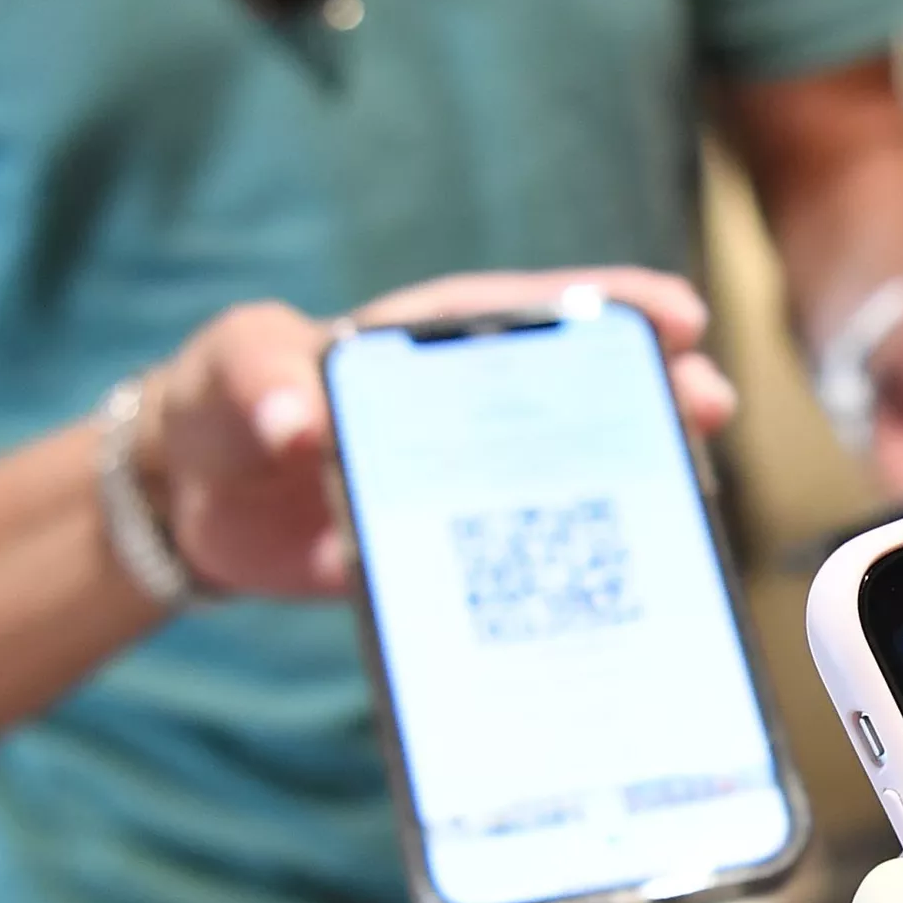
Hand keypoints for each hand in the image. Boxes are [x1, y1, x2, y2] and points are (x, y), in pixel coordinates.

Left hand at [144, 269, 734, 596]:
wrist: (190, 511)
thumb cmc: (218, 403)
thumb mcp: (228, 367)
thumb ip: (258, 377)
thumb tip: (298, 423)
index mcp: (438, 345)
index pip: (537, 313)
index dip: (613, 307)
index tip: (680, 316)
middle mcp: (475, 413)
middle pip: (583, 398)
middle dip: (655, 395)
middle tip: (712, 407)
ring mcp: (473, 487)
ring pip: (571, 481)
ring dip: (634, 487)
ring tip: (694, 499)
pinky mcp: (456, 558)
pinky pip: (522, 567)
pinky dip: (571, 577)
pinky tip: (625, 594)